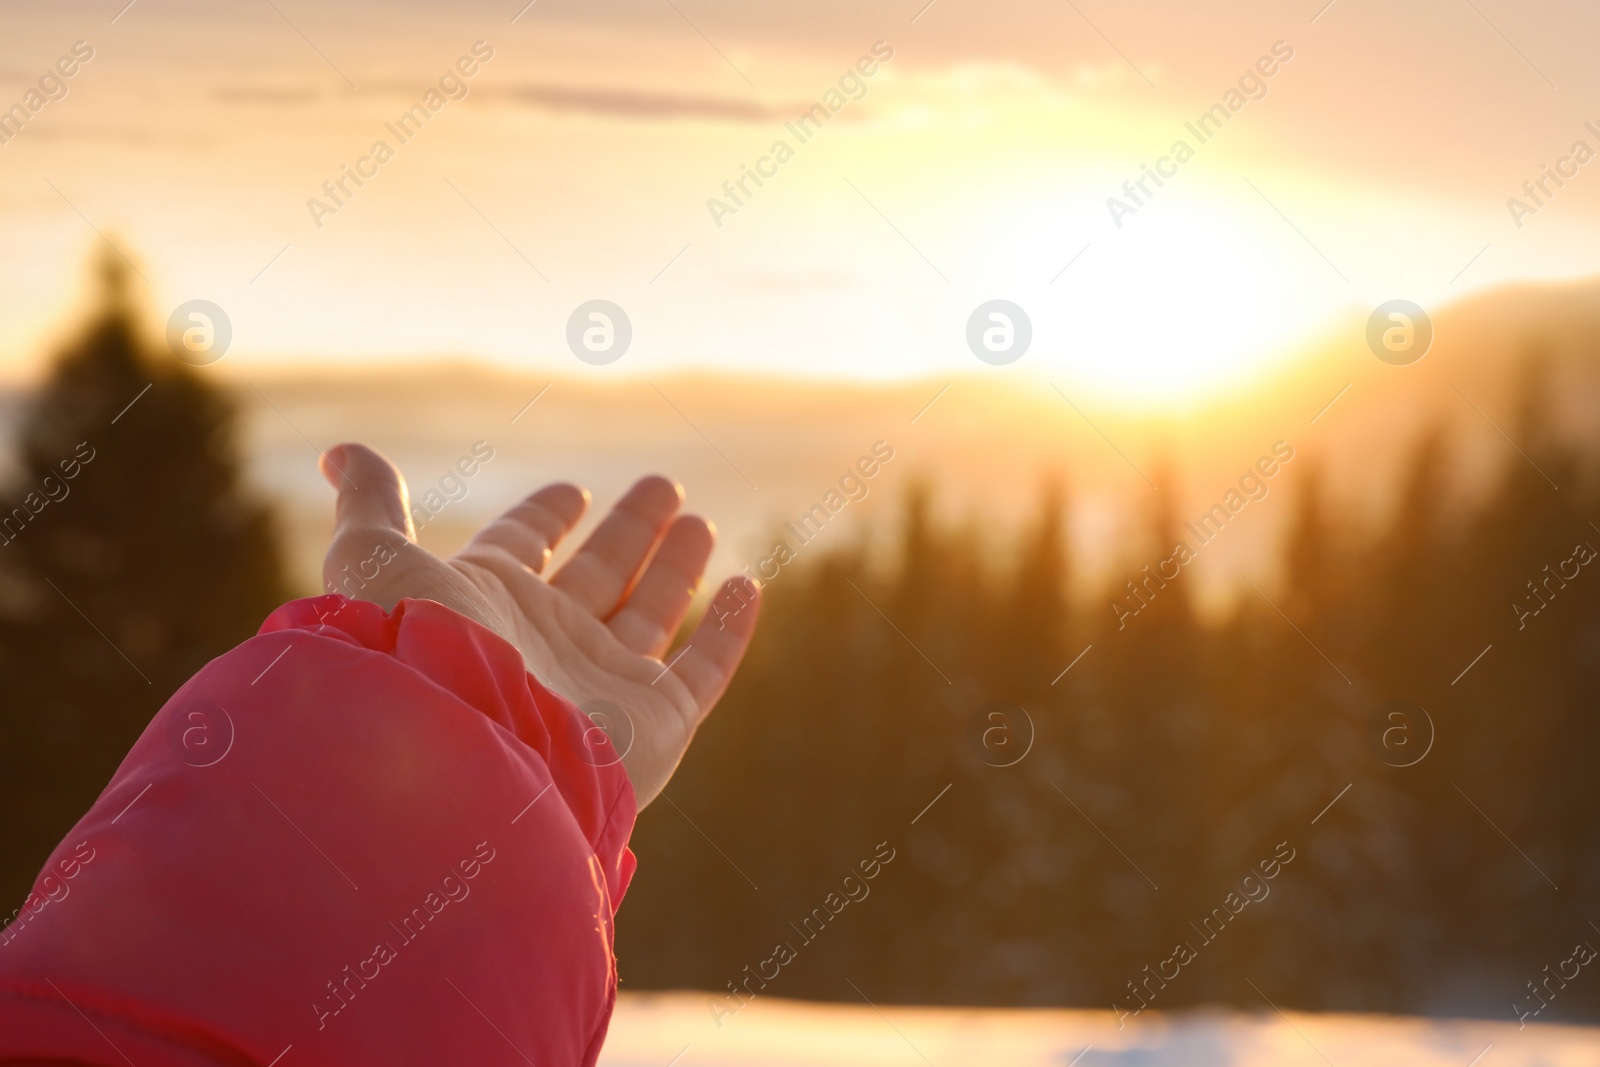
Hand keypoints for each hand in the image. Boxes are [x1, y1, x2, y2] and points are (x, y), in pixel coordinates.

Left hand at [316, 443, 760, 807]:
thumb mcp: (376, 559)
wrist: (464, 762)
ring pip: (651, 614)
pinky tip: (747, 586)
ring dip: (677, 567)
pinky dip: (730, 631)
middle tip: (662, 486)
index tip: (572, 491)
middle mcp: (546, 642)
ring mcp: (604, 684)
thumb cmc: (415, 653)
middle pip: (598, 573)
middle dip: (628, 530)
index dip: (546, 516)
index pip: (523, 548)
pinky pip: (704, 670)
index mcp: (485, 603)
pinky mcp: (657, 724)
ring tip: (699, 521)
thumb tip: (340, 451)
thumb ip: (370, 503)